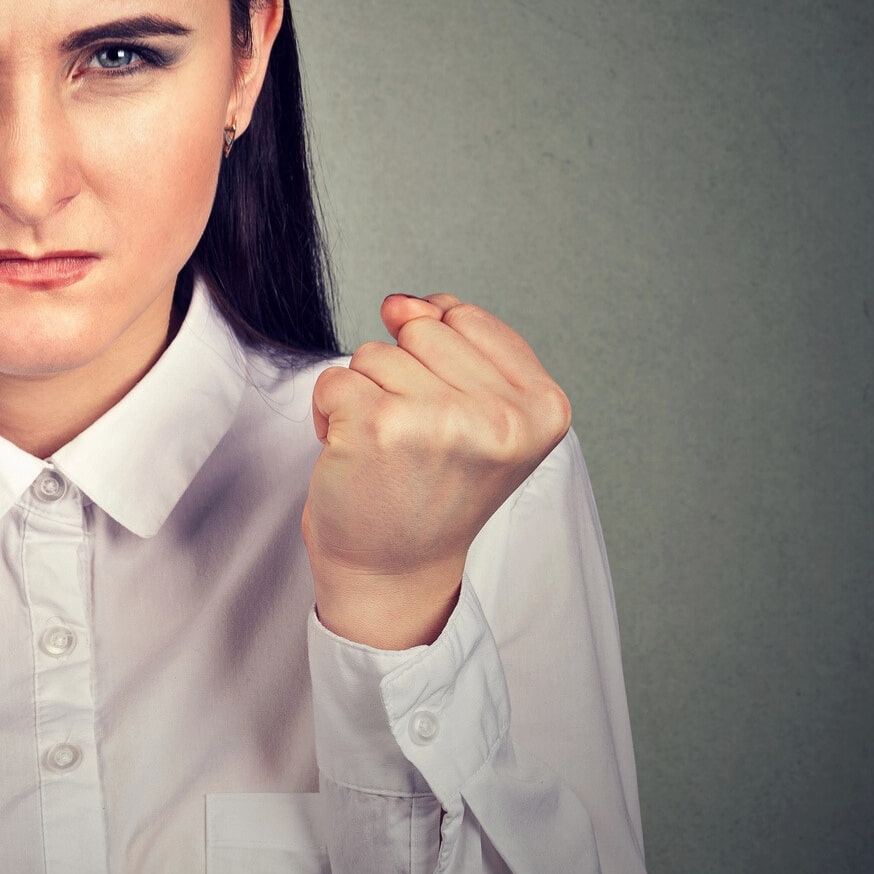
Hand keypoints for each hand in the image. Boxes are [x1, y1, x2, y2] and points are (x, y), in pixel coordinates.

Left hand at [302, 293, 571, 647]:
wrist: (393, 571)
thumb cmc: (431, 489)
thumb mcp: (475, 410)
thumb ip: (451, 339)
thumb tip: (403, 303)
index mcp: (543, 407)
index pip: (465, 319)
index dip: (437, 361)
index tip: (446, 422)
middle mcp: (502, 417)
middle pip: (421, 330)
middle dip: (402, 376)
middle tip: (414, 442)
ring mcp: (443, 421)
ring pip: (376, 353)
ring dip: (367, 397)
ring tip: (388, 453)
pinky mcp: (380, 426)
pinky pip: (334, 378)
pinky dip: (330, 413)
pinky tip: (355, 455)